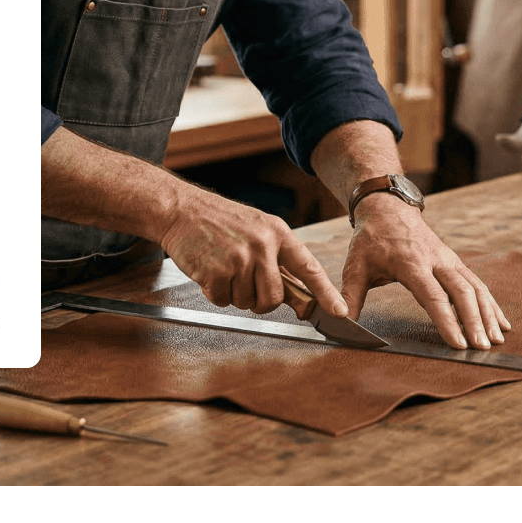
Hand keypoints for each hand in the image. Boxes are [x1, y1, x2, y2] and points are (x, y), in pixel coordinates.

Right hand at [158, 185, 347, 316]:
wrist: (180, 210)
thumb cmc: (217, 220)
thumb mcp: (256, 228)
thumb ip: (276, 257)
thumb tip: (297, 293)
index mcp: (277, 233)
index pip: (308, 268)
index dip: (326, 293)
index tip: (341, 312)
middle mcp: (262, 245)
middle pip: (274, 298)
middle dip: (259, 300)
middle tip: (243, 283)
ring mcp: (239, 259)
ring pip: (247, 302)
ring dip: (234, 294)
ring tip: (222, 267)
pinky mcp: (216, 271)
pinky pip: (223, 301)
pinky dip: (214, 292)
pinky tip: (208, 270)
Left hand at [342, 194, 510, 349]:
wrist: (388, 209)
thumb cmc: (370, 240)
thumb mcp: (355, 266)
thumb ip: (350, 296)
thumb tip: (341, 323)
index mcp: (410, 262)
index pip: (432, 295)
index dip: (446, 320)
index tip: (458, 342)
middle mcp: (435, 260)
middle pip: (461, 292)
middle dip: (474, 321)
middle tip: (481, 348)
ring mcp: (449, 260)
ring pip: (475, 287)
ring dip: (487, 314)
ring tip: (496, 340)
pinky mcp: (455, 262)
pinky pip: (478, 283)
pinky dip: (492, 304)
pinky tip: (501, 323)